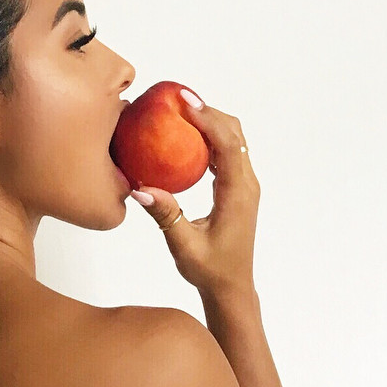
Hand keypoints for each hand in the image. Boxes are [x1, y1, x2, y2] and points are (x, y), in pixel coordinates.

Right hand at [129, 90, 259, 298]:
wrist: (232, 287)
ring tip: (181, 113)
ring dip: (211, 123)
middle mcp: (246, 184)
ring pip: (233, 140)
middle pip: (234, 132)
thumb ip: (165, 216)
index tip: (183, 101)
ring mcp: (245, 186)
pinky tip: (186, 139)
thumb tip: (140, 190)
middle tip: (178, 100)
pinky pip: (228, 154)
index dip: (207, 118)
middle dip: (208, 111)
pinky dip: (210, 140)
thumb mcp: (184, 246)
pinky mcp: (238, 190)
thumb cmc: (210, 271)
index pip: (227, 143)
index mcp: (237, 193)